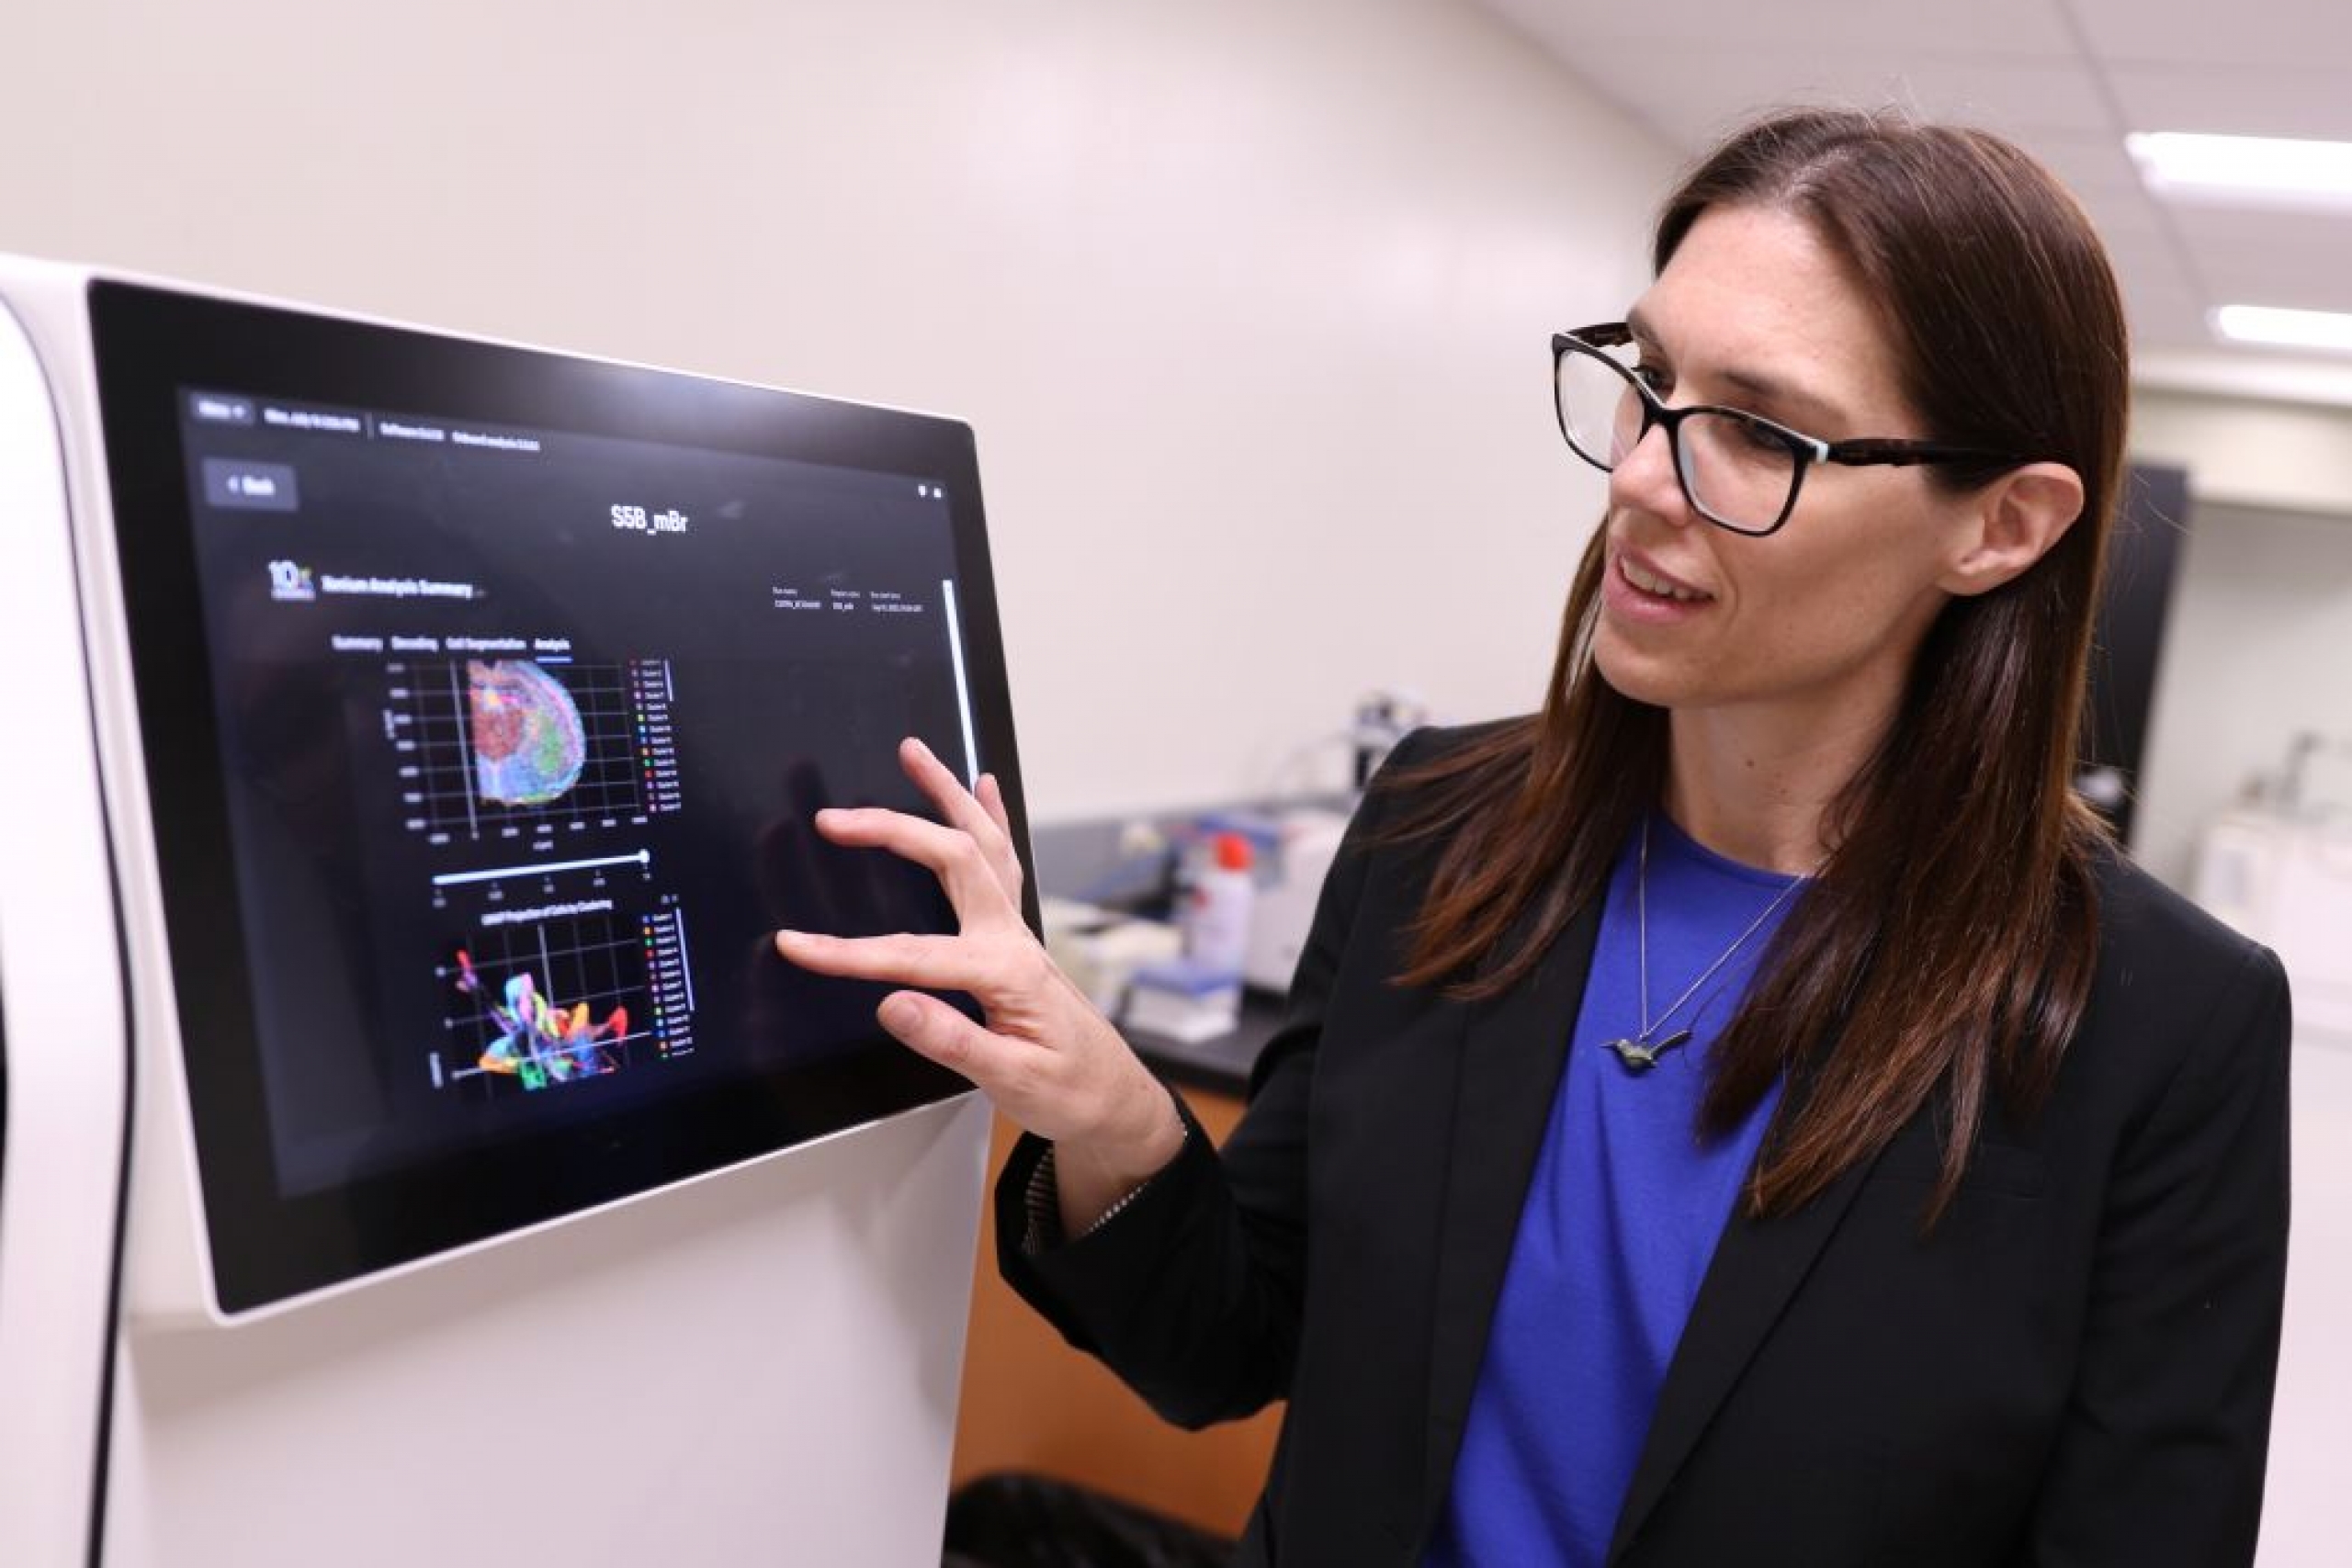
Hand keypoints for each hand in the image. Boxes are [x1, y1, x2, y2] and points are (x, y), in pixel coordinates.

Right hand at [773, 738, 1184, 1229]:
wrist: (1114, 1098)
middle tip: (836, 817)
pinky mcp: (1017, 936)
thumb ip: (953, 1041)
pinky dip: (992, 816)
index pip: (911, 957)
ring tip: (914, 752)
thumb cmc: (1070, 1091)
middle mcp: (1012, 938)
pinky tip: (983, 784)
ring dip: (947, 794)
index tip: (796, 945)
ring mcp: (1017, 931)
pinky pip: (1005, 860)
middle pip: (953, 861)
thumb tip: (892, 1004)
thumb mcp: (1011, 1082)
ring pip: (983, 842)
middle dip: (893, 830)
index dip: (847, 953)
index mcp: (1004, 974)